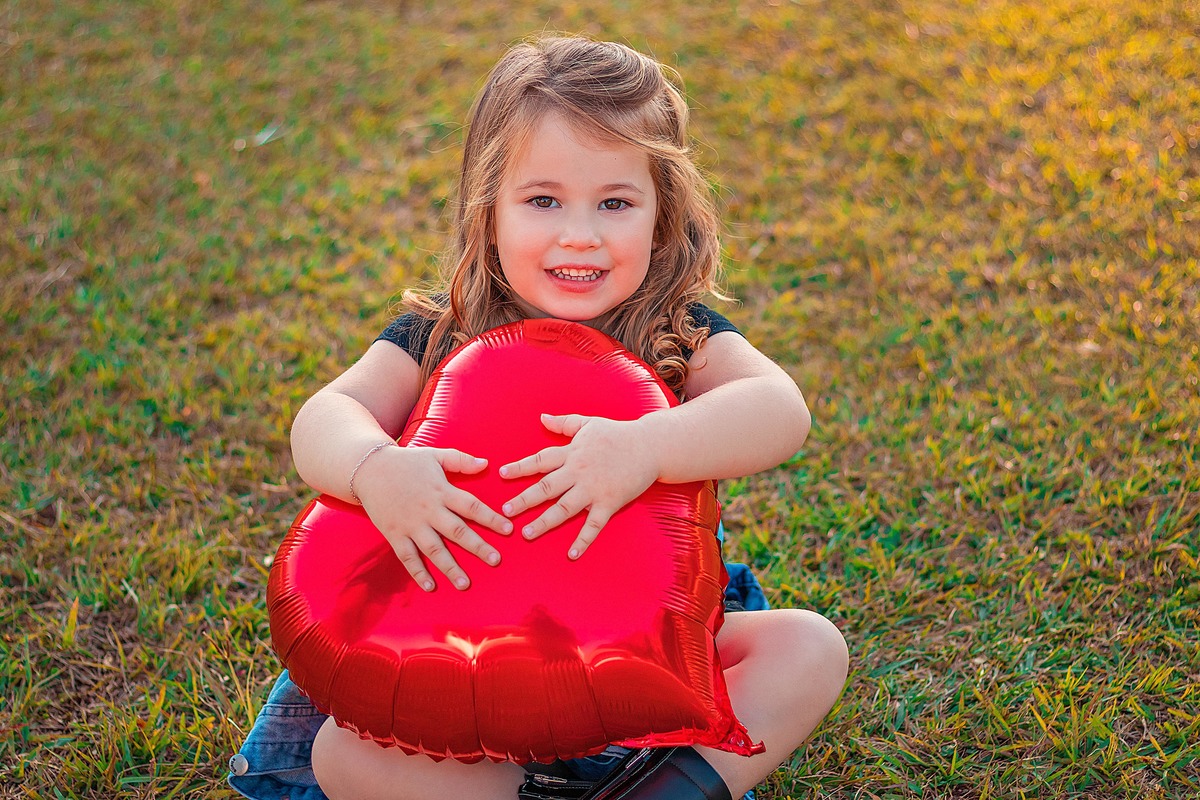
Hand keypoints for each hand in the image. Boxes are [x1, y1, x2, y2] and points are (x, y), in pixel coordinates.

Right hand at [354, 446, 512, 591]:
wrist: (368, 469)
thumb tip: (487, 464)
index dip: (491, 518)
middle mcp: (429, 510)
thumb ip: (461, 460)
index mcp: (442, 491)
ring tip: (465, 584)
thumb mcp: (435, 455)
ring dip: (450, 567)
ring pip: (434, 549)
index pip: (472, 506)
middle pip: (457, 531)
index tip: (508, 530)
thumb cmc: (406, 461)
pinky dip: (418, 572)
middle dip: (478, 547)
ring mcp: (411, 524)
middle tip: (496, 560)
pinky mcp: (394, 534)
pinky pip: (408, 557)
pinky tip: (431, 586)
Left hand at [498, 414, 659, 558]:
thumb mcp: (588, 423)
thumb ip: (564, 423)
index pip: (540, 460)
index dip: (520, 467)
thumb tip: (541, 417)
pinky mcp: (610, 502)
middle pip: (546, 487)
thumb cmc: (617, 434)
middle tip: (505, 511)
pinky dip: (583, 539)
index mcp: (572, 452)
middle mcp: (579, 471)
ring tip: (527, 534)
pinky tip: (571, 554)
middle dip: (525, 500)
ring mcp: (594, 489)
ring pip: (564, 508)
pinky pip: (594, 524)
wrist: (650, 446)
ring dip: (545, 522)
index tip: (502, 475)